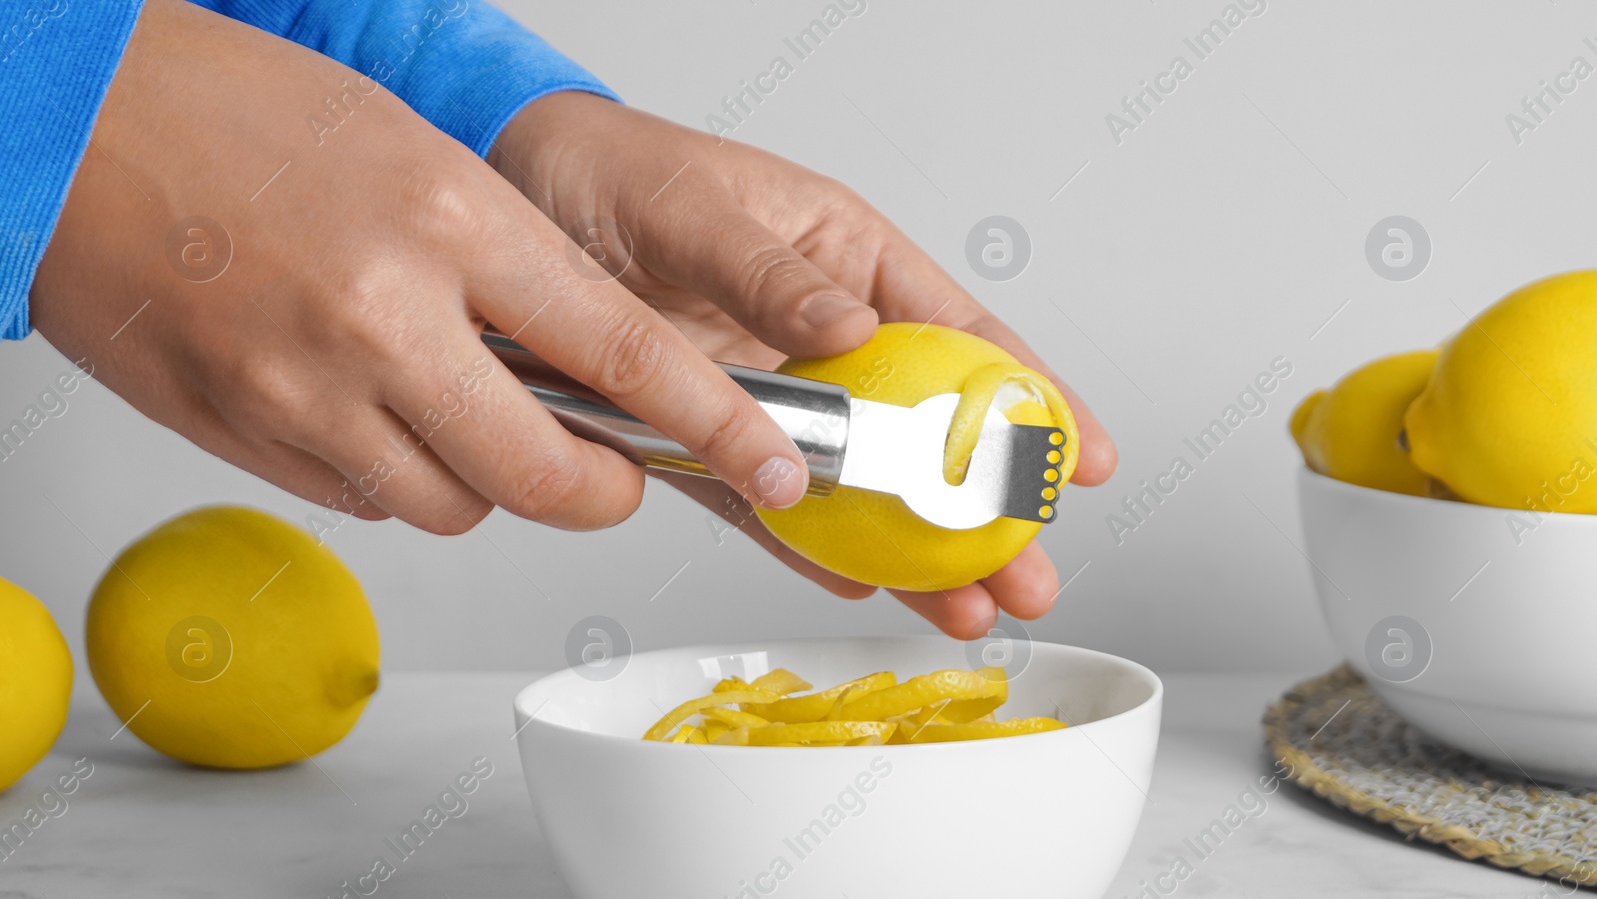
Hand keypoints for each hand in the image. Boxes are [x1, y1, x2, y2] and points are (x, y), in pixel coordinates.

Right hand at [31, 0, 821, 537]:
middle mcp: (382, 321)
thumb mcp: (419, 162)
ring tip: (459, 408)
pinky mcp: (247, 441)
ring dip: (487, 482)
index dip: (716, 423)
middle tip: (617, 471)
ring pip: (457, 507)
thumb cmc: (240, 118)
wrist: (71, 123)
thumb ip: (512, 272)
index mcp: (449, 224)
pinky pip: (367, 503)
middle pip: (549, 476)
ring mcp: (306, 393)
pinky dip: (397, 477)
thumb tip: (590, 364)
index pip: (624, 352)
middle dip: (604, 490)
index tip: (773, 459)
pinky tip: (373, 409)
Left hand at [490, 93, 1116, 637]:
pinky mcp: (704, 436)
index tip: (1081, 456)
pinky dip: (804, 544)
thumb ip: (772, 273)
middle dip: (982, 510)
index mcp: (848, 260)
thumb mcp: (701, 207)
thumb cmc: (619, 172)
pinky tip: (852, 582)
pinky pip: (763, 501)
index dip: (1031, 399)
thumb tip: (853, 330)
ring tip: (960, 608)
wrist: (515, 193)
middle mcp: (820, 335)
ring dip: (907, 550)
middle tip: (1028, 576)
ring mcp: (767, 394)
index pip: (965, 335)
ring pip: (855, 484)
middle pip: (925, 432)